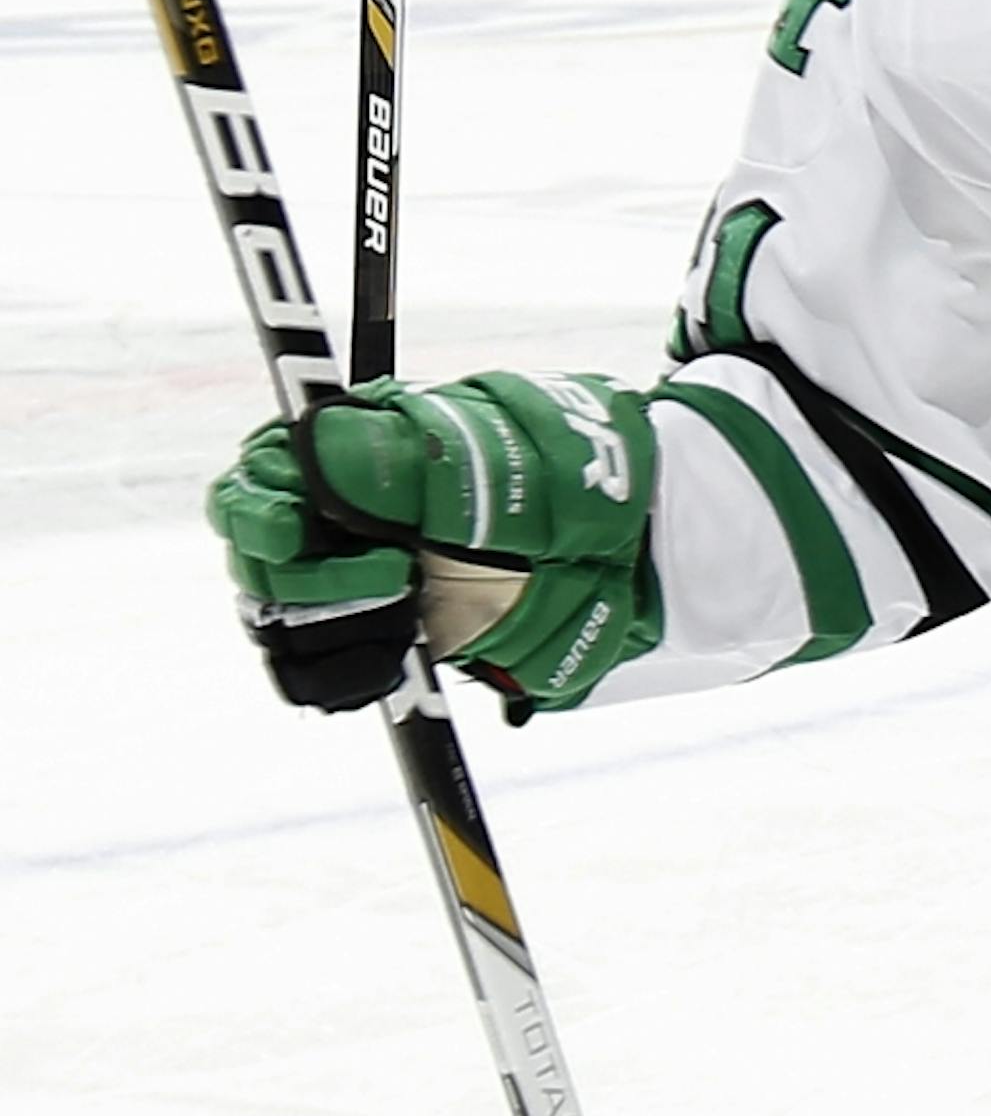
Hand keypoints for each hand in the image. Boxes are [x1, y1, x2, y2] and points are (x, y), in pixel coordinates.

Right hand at [208, 372, 659, 715]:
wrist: (609, 547)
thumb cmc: (542, 483)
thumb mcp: (467, 455)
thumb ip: (387, 452)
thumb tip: (318, 441)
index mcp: (346, 458)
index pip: (257, 480)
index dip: (257, 508)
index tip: (292, 528)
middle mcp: (336, 521)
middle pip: (257, 560)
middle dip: (310, 578)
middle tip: (392, 578)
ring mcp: (351, 584)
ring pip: (276, 621)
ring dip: (330, 626)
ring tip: (409, 610)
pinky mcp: (373, 641)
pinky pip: (312, 674)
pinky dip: (342, 673)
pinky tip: (396, 654)